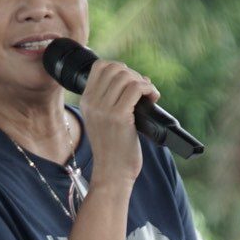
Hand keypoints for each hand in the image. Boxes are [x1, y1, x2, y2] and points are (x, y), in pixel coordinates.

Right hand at [81, 60, 160, 188]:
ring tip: (149, 95)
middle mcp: (92, 103)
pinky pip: (136, 88)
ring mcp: (104, 110)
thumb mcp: (105, 121)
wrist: (112, 173)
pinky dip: (148, 89)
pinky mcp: (119, 117)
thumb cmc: (114, 149)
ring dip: (143, 82)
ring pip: (126, 76)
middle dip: (133, 75)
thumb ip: (114, 100)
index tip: (130, 83)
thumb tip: (140, 79)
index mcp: (86, 102)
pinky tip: (153, 98)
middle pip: (115, 68)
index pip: (100, 66)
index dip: (120, 68)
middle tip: (142, 91)